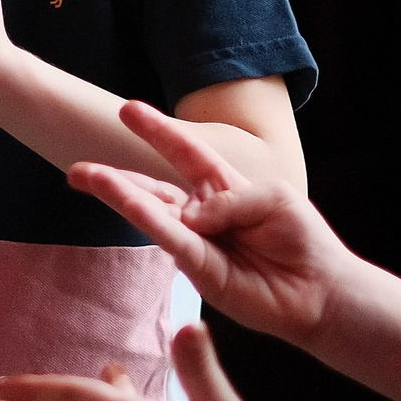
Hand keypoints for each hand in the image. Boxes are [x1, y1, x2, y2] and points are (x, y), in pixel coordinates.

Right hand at [73, 100, 347, 350]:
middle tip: (78, 169)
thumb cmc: (303, 238)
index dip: (158, 131)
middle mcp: (204, 213)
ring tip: (85, 176)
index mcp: (224, 186)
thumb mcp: (273, 198)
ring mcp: (198, 243)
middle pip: (154, 188)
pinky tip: (126, 203)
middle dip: (117, 178)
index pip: (186, 152)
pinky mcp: (201, 271)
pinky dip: (150, 221)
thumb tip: (190, 216)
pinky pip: (172, 240)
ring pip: (153, 213)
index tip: (128, 109)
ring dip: (119, 195)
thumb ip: (231, 199)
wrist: (322, 290)